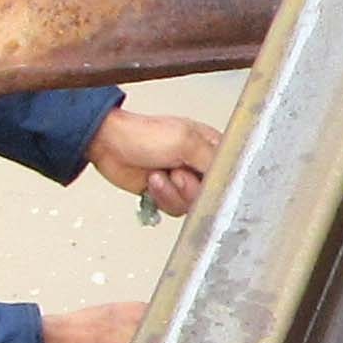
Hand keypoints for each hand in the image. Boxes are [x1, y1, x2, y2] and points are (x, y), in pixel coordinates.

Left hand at [90, 105, 223, 216]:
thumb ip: (213, 159)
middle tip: (177, 174)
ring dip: (172, 193)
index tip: (206, 179)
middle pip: (212, 193)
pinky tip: (153, 182)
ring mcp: (183, 180)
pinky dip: (162, 198)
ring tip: (160, 175)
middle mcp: (200, 164)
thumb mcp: (186, 141)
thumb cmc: (142, 134)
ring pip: (193, 204)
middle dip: (190, 188)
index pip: (231, 171)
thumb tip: (233, 175)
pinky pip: (175, 208)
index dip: (220, 180)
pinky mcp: (168, 193)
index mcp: (211, 146)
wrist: (109, 145)